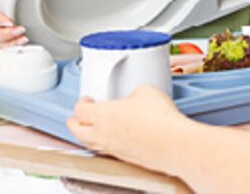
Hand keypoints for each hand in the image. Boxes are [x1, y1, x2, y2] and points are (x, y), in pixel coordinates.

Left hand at [67, 86, 185, 160]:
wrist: (174, 145)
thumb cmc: (159, 119)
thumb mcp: (144, 91)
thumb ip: (132, 94)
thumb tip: (134, 98)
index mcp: (102, 115)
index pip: (79, 110)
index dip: (80, 103)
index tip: (86, 99)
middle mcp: (103, 134)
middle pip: (77, 131)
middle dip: (75, 122)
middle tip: (78, 117)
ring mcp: (114, 149)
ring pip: (90, 144)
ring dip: (86, 136)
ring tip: (90, 130)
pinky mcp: (127, 158)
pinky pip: (107, 152)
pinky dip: (103, 145)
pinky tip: (112, 140)